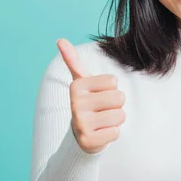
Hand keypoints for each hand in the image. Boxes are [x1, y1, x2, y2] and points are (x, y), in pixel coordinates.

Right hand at [56, 38, 125, 153]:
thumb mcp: (81, 82)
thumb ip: (73, 61)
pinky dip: (112, 133)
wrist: (80, 135)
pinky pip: (116, 132)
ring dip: (115, 120)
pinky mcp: (88, 141)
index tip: (98, 96)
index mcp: (76, 86)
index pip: (114, 81)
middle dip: (116, 105)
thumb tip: (60, 39)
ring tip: (102, 121)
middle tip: (102, 110)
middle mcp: (76, 104)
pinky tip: (101, 133)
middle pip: (119, 98)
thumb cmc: (87, 103)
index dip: (111, 89)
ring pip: (120, 115)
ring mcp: (81, 123)